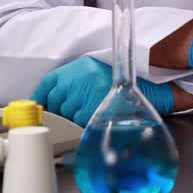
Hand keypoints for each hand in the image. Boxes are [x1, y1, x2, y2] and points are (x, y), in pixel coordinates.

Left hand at [32, 57, 174, 125]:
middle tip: (80, 110)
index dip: (42, 98)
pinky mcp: (88, 112)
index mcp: (79, 67)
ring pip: (66, 115)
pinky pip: (77, 124)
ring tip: (96, 112)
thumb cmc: (129, 83)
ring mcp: (82, 96)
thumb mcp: (101, 71)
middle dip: (63, 110)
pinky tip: (99, 118)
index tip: (40, 106)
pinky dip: (85, 125)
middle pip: (55, 101)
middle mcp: (77, 79)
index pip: (48, 84)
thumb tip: (57, 99)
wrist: (153, 89)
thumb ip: (79, 81)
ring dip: (75, 118)